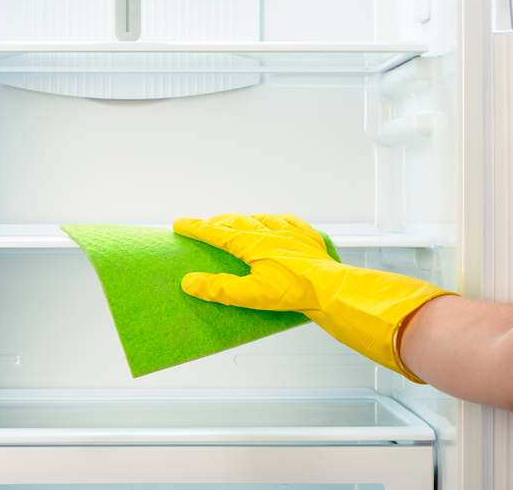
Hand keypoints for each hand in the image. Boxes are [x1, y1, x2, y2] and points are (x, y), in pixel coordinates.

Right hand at [173, 213, 455, 382]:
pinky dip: (275, 221)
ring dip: (245, 219)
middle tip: (206, 226)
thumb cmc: (295, 292)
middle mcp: (269, 231)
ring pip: (260, 217)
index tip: (179, 224)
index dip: (196, 228)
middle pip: (236, 220)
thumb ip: (219, 288)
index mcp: (252, 243)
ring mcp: (290, 232)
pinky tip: (277, 223)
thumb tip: (190, 282)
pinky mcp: (307, 237)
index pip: (216, 232)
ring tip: (238, 223)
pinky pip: (288, 221)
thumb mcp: (251, 295)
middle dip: (217, 222)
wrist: (332, 289)